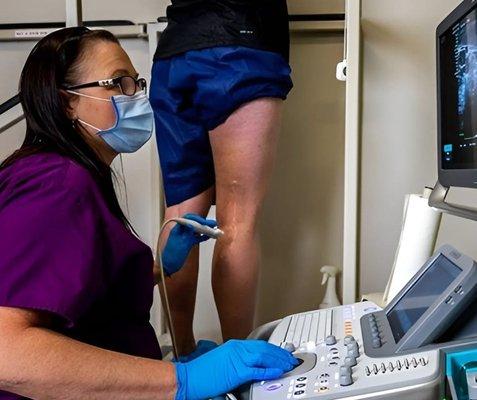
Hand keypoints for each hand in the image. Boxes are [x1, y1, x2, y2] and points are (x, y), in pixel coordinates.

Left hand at [161, 213, 216, 275]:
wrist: (168, 266)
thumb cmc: (171, 256)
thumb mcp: (180, 245)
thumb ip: (187, 235)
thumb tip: (192, 225)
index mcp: (177, 229)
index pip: (187, 219)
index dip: (196, 219)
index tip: (204, 222)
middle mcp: (181, 231)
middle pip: (193, 223)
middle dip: (203, 223)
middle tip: (213, 223)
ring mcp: (185, 237)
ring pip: (196, 230)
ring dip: (204, 229)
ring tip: (214, 228)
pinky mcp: (188, 243)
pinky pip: (196, 238)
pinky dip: (202, 237)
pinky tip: (209, 236)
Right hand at [174, 340, 298, 399]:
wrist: (188, 378)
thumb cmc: (201, 373)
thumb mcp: (222, 361)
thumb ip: (237, 361)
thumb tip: (251, 367)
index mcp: (234, 346)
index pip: (259, 345)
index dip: (273, 349)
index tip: (282, 353)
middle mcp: (237, 349)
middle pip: (265, 348)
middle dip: (280, 354)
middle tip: (290, 358)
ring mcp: (237, 359)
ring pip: (264, 357)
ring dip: (279, 361)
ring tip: (288, 364)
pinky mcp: (236, 372)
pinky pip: (257, 370)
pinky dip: (270, 370)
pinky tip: (278, 371)